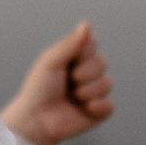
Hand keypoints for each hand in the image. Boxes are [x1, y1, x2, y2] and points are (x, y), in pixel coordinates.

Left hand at [1, 21, 114, 144]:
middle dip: (84, 73)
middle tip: (68, 82)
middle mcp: (88, 73)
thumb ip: (70, 43)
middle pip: (102, 62)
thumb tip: (87, 24)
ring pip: (107, 83)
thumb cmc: (39, 89)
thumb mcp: (51, 61)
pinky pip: (110, 105)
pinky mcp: (99, 112)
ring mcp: (95, 93)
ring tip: (72, 98)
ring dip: (87, 91)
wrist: (35, 120)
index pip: (92, 44)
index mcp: (76, 58)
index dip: (81, 53)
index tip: (65, 62)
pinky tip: (84, 109)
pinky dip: (97, 106)